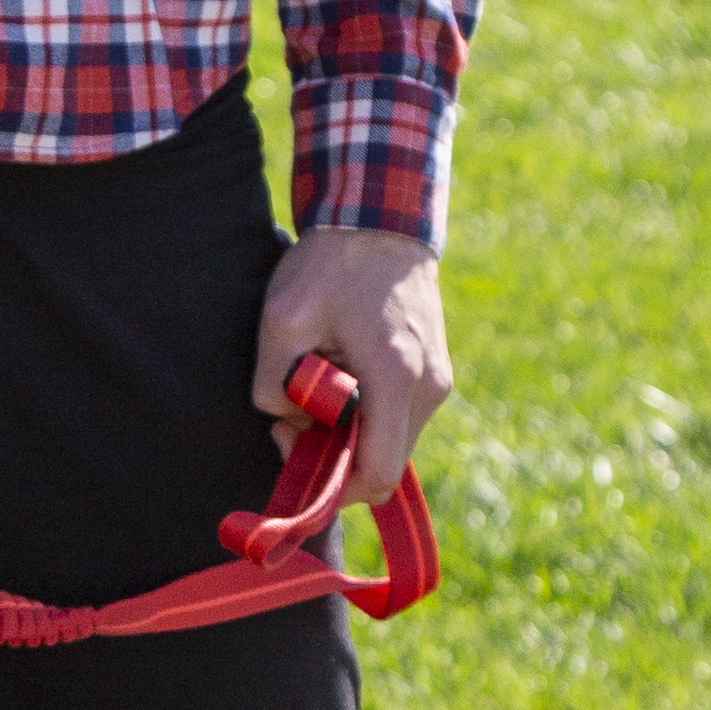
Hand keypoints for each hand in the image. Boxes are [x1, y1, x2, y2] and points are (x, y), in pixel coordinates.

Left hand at [254, 224, 449, 509]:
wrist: (381, 219)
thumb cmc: (331, 265)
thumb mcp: (282, 320)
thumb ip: (273, 386)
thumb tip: (285, 425)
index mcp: (395, 377)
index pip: (378, 473)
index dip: (335, 490)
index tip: (295, 455)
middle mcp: (428, 387)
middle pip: (385, 463)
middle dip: (334, 457)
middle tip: (292, 416)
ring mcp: (438, 381)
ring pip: (391, 442)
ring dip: (349, 434)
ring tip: (317, 385)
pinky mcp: (434, 372)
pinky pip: (397, 418)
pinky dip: (365, 415)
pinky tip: (339, 376)